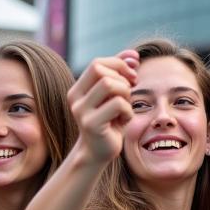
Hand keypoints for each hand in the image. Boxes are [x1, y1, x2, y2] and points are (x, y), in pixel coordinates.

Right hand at [68, 50, 137, 164]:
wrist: (98, 153)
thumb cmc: (109, 122)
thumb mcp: (115, 96)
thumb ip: (120, 74)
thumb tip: (134, 55)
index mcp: (78, 89)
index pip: (97, 63)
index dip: (118, 64)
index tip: (132, 75)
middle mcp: (75, 98)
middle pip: (102, 70)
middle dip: (122, 79)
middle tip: (129, 94)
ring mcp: (81, 111)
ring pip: (110, 84)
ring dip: (126, 94)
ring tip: (125, 108)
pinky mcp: (91, 124)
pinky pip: (118, 104)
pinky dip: (128, 111)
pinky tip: (124, 121)